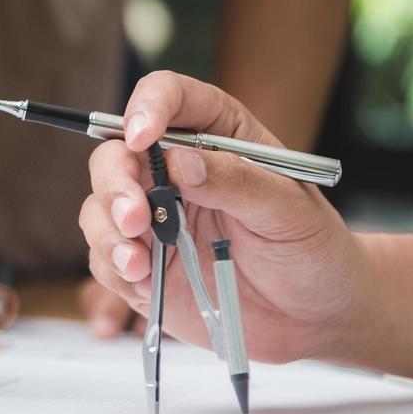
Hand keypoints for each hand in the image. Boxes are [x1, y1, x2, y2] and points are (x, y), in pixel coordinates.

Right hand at [79, 72, 369, 363]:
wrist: (313, 316)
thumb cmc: (312, 249)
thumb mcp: (287, 210)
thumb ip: (236, 181)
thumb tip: (179, 161)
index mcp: (216, 135)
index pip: (169, 97)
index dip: (147, 108)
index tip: (142, 137)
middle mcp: (175, 171)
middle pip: (116, 154)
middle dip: (114, 183)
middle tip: (134, 218)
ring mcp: (156, 218)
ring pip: (100, 207)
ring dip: (108, 231)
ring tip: (138, 264)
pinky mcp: (144, 263)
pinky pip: (105, 258)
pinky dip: (114, 268)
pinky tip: (144, 283)